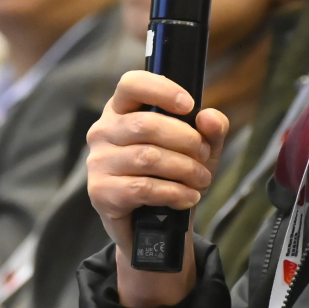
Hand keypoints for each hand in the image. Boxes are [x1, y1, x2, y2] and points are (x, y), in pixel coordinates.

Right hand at [86, 71, 228, 307]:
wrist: (152, 224)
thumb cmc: (170, 175)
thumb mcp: (198, 149)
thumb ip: (211, 130)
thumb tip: (209, 117)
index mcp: (122, 110)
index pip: (131, 84)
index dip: (161, 90)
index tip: (189, 105)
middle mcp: (103, 131)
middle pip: (145, 124)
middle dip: (185, 140)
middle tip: (204, 155)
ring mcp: (98, 162)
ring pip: (147, 157)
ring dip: (184, 169)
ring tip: (201, 179)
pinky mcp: (101, 192)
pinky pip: (142, 187)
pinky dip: (173, 192)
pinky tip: (188, 197)